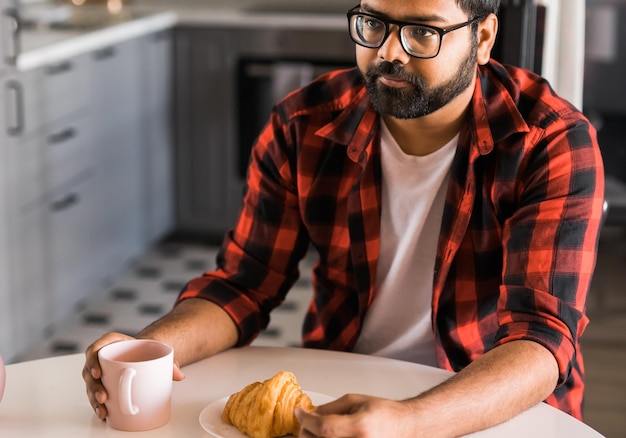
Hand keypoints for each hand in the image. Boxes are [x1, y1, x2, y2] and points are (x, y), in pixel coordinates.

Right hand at [82, 332, 184, 419]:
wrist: (146, 353)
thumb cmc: (148, 351)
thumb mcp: (157, 351)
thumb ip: (169, 362)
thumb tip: (180, 375)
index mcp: (113, 342)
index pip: (97, 347)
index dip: (92, 359)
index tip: (98, 372)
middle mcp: (103, 356)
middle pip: (91, 369)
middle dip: (94, 385)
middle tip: (103, 396)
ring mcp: (99, 370)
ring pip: (91, 383)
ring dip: (94, 397)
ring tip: (103, 408)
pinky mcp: (101, 382)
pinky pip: (94, 393)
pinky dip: (97, 404)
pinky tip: (103, 413)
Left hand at [295, 394, 415, 437]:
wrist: (405, 428)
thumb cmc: (384, 414)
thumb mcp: (356, 401)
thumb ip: (331, 408)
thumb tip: (310, 414)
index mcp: (360, 427)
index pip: (323, 427)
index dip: (306, 419)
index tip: (299, 412)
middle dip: (306, 431)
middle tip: (306, 422)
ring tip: (317, 430)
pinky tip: (327, 437)